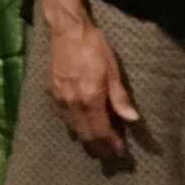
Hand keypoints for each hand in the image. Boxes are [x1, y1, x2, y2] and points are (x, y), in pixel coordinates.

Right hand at [48, 19, 139, 159]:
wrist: (67, 31)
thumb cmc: (94, 46)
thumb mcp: (112, 69)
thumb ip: (120, 97)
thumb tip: (132, 119)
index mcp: (90, 98)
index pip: (101, 131)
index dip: (111, 144)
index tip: (120, 151)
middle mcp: (73, 104)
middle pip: (86, 135)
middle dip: (99, 147)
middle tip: (110, 154)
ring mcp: (60, 101)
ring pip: (73, 130)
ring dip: (86, 140)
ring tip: (98, 145)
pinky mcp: (52, 95)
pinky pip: (64, 119)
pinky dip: (74, 127)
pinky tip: (80, 127)